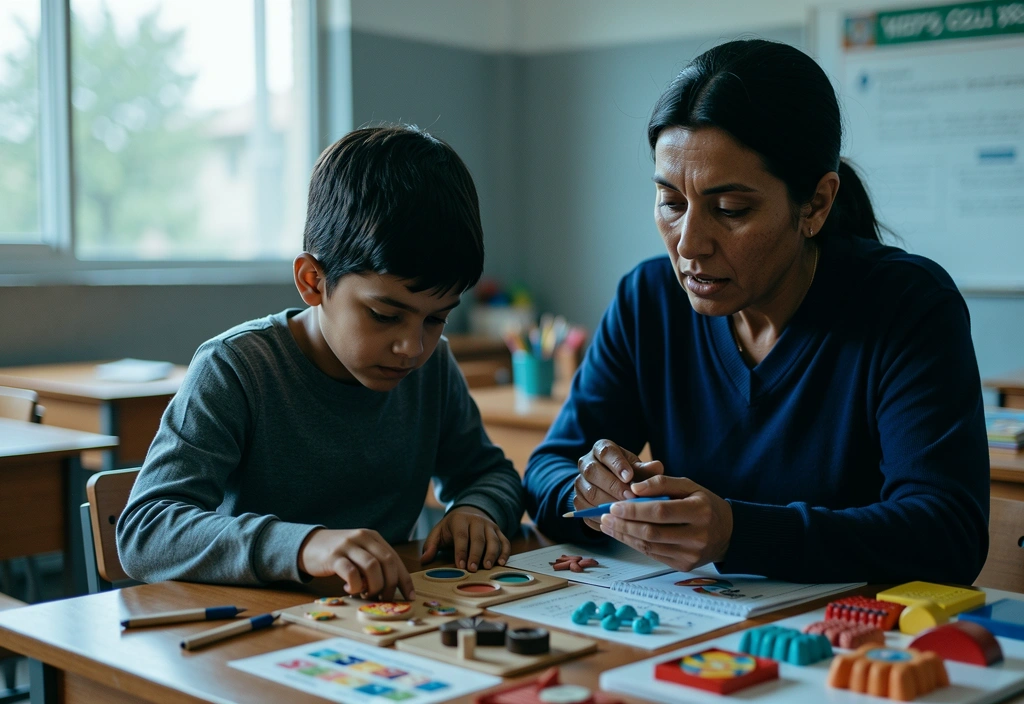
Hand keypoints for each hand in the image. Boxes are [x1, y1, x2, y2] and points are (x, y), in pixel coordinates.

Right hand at [298, 528, 414, 599]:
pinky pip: (352, 573)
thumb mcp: (359, 553)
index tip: (409, 596)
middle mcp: (363, 538)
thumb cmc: (338, 554)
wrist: (308, 545)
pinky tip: (349, 590)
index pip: (395, 558)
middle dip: (390, 585)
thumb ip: (374, 564)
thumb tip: (392, 588)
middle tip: (384, 598)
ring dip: (374, 586)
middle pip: (387, 562)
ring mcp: (348, 545)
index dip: (404, 579)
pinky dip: (355, 586)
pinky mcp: (334, 556)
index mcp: (373, 537)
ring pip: (372, 567)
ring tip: (366, 594)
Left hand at [420, 506, 510, 571]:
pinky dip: (505, 552)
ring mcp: (489, 525)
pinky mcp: (499, 531)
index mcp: (460, 520)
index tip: (460, 565)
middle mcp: (477, 520)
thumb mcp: (438, 532)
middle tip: (473, 569)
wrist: (469, 512)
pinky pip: (504, 541)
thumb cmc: (452, 527)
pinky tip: (501, 563)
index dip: (461, 551)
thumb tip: (424, 560)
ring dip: (491, 554)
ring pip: (493, 540)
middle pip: (478, 538)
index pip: (461, 536)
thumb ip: (431, 545)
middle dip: (476, 554)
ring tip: (488, 567)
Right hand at [574, 439, 664, 530]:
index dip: (616, 464)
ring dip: (608, 502)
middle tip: (631, 498)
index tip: (629, 476)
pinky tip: (616, 520)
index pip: (605, 452)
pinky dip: (601, 515)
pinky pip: (585, 509)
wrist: (613, 489)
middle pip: (593, 472)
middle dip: (613, 486)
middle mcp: (586, 463)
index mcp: (601, 449)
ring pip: (589, 492)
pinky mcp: (577, 501)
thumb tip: (656, 467)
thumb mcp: (639, 470)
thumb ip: (646, 469)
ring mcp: (580, 482)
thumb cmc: (630, 476)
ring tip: (626, 511)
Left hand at [598, 475, 732, 570]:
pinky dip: (635, 544)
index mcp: (700, 511)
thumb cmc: (705, 504)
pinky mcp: (684, 566)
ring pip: (649, 546)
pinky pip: (653, 555)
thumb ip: (662, 483)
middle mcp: (697, 536)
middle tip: (605, 517)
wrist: (728, 533)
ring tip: (608, 525)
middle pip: (652, 532)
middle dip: (624, 525)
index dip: (634, 510)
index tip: (614, 505)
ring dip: (624, 536)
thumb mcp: (689, 486)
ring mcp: (691, 554)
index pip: (661, 511)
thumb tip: (633, 488)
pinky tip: (623, 535)